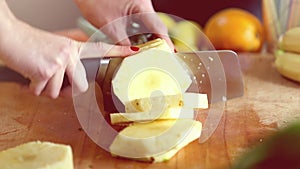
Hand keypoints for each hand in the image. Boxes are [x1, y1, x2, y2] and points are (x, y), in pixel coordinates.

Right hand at [0, 19, 138, 98]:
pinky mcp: (47, 70)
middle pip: (80, 86)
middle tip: (52, 77)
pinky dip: (34, 88)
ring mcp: (60, 62)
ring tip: (39, 72)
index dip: (118, 51)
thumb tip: (76, 86)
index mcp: (75, 48)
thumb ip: (69, 65)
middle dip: (66, 89)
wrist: (10, 37)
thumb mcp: (57, 50)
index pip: (101, 49)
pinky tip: (31, 73)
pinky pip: (43, 92)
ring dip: (46, 87)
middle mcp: (71, 54)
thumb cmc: (31, 46)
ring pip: (59, 92)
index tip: (134, 52)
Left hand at [74, 0, 173, 49]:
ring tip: (151, 52)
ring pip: (150, 24)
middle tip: (161, 57)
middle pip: (157, 26)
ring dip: (151, 38)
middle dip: (159, 42)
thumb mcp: (109, 26)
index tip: (170, 54)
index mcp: (141, 4)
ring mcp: (139, 3)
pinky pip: (143, 21)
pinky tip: (141, 42)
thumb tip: (132, 54)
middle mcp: (143, 2)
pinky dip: (143, 32)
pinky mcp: (133, 5)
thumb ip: (122, 43)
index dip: (165, 42)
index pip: (158, 27)